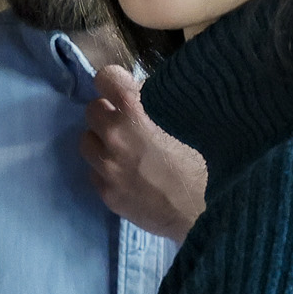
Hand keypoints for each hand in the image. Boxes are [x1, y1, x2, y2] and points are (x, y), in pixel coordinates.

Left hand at [80, 66, 207, 241]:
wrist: (206, 215)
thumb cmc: (206, 166)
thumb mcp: (189, 124)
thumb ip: (160, 105)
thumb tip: (142, 95)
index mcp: (134, 114)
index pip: (105, 78)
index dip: (114, 82)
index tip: (122, 90)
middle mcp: (114, 138)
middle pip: (92, 109)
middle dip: (108, 112)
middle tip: (128, 123)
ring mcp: (107, 168)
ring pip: (86, 141)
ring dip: (102, 141)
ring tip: (124, 150)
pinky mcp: (106, 194)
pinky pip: (95, 172)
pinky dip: (107, 169)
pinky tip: (128, 175)